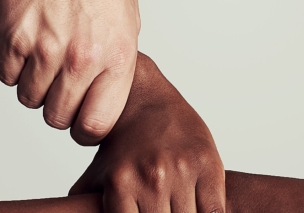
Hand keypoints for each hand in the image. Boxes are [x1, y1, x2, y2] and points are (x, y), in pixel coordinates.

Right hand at [0, 0, 139, 144]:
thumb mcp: (127, 21)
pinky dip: (13, 68)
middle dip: (59, 108)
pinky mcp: (14, 34)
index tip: (81, 119)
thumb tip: (105, 99)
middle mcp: (82, 58)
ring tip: (46, 60)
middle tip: (61, 87)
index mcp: (117, 57)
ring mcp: (46, 47)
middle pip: (58, 117)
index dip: (85, 128)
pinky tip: (28, 46)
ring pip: (29, 98)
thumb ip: (117, 64)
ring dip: (35, 86)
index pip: (95, 125)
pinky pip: (7, 75)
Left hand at [70, 53, 225, 212]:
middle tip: (162, 210)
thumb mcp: (98, 176)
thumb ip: (88, 205)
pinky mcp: (208, 164)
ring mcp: (182, 170)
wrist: (145, 102)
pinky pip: (216, 211)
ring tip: (178, 208)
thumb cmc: (123, 146)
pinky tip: (202, 211)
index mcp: (121, 184)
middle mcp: (152, 178)